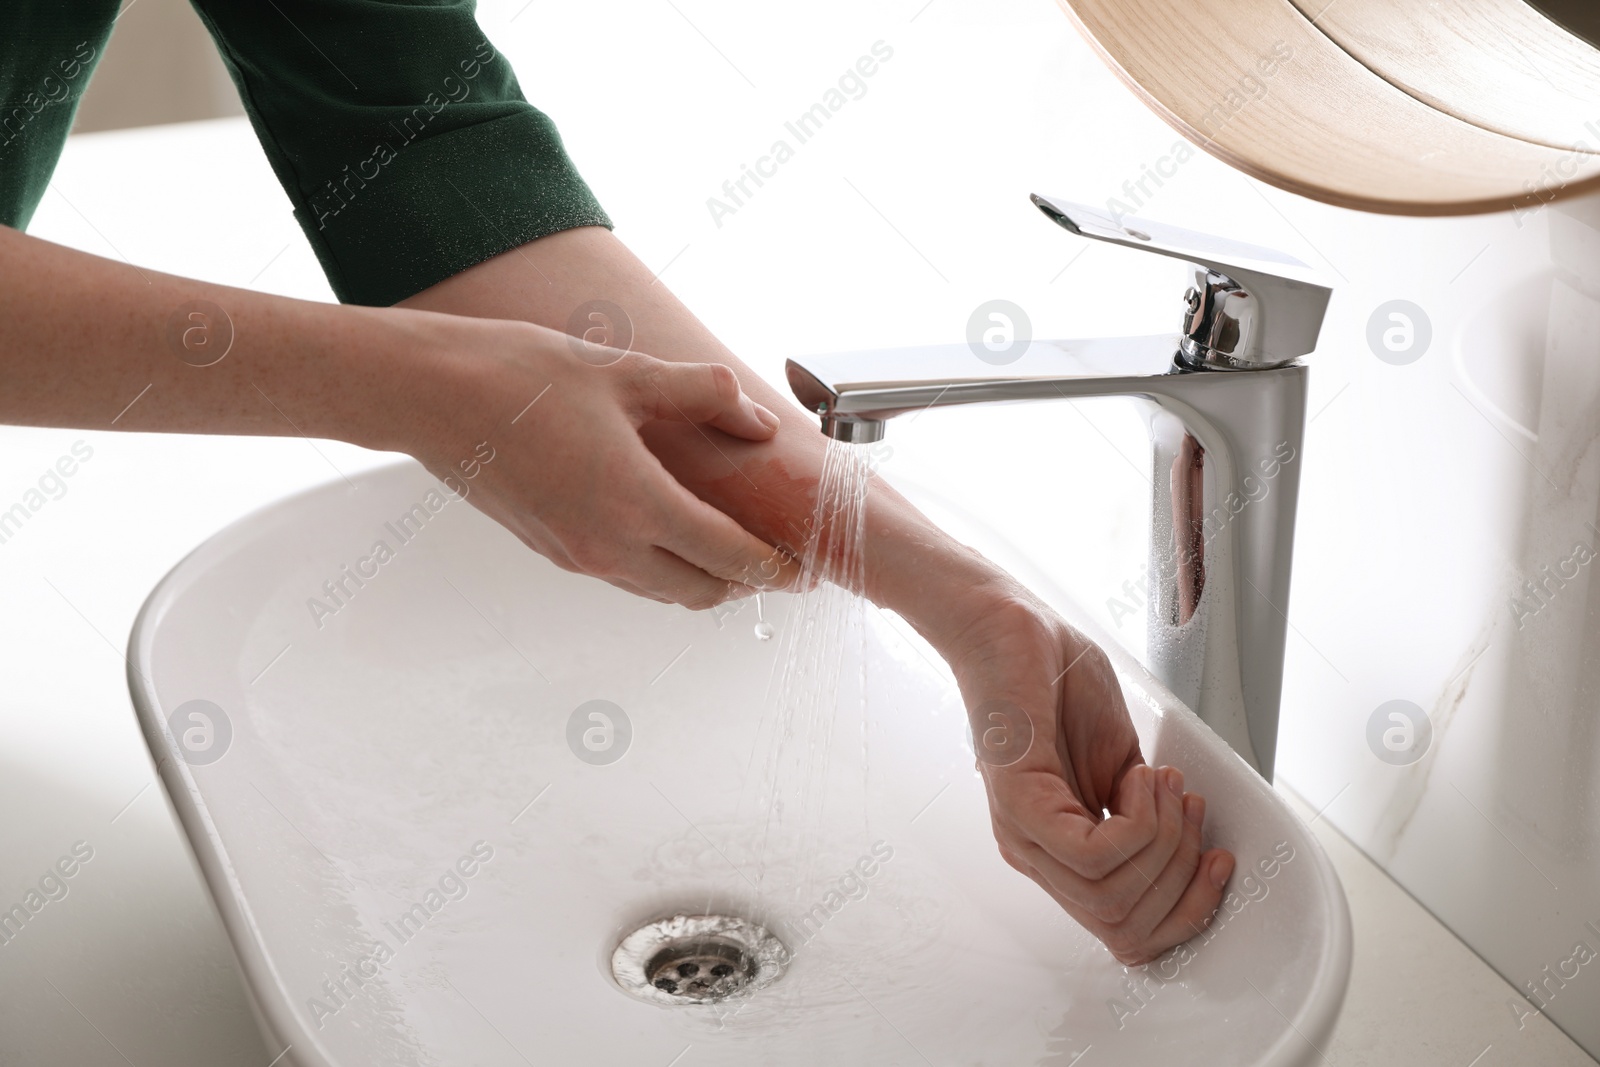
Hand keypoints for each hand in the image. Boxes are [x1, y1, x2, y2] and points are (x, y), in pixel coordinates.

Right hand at [401, 316, 796, 607]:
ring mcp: (576, 555)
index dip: (778, 568)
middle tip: (779, 562)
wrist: (430, 396)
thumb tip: (758, 421)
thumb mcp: (626, 374)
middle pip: (702, 592)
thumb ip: (703, 396)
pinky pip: (624, 576)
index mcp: (635, 503)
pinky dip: (660, 566)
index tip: (808, 568)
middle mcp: (607, 545)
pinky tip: (669, 529)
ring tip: (732, 547)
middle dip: (748, 583)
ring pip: (661, 590)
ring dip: (703, 578)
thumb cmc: (520, 377)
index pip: (730, 557)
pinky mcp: (551, 550)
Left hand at [938, 586, 1234, 964]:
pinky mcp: (1017, 800)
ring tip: (1162, 782)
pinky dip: (1137, 822)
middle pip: (1125, 928)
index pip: (1125, 934)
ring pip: (1112, 897)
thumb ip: (1143, 817)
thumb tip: (1187, 850)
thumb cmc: (1055, 683)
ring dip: (1164, 840)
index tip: (1218, 861)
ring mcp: (1023, 831)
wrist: (1012, 627)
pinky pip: (1091, 855)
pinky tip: (1138, 778)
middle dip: (1184, 875)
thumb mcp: (1120, 764)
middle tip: (1189, 808)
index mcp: (1059, 853)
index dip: (1187, 913)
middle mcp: (1037, 853)